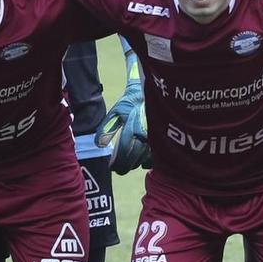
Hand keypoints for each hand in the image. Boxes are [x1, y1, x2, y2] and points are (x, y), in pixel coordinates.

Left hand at [95, 60, 149, 174]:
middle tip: (119, 169)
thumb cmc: (131, 102)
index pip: (124, 153)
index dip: (118, 163)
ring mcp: (156, 139)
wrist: (150, 93)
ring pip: (145, 160)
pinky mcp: (162, 140)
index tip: (112, 167)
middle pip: (135, 160)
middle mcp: (146, 137)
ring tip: (129, 163)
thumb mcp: (116, 112)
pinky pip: (155, 157)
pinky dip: (147, 160)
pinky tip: (142, 159)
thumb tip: (99, 144)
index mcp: (133, 130)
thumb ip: (106, 129)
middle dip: (126, 166)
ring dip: (136, 163)